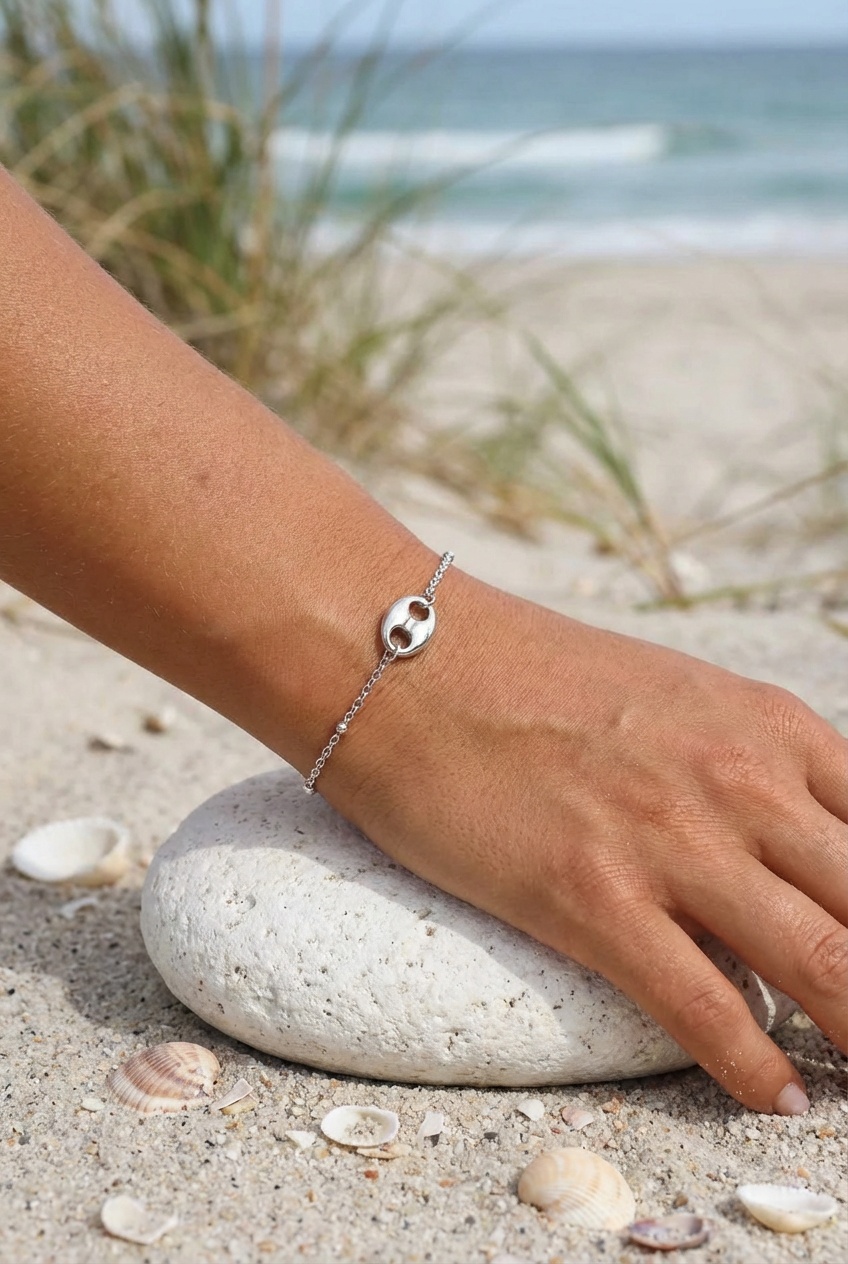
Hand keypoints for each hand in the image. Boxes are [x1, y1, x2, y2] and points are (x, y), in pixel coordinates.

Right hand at [330, 568, 847, 1112]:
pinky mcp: (591, 894)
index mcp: (770, 728)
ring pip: (823, 962)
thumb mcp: (679, 698)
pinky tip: (774, 1096)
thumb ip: (753, 768)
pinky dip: (753, 1066)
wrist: (411, 663)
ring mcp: (671, 840)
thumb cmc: (532, 678)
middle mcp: (741, 781)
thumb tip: (798, 851)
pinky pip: (703, 1004)